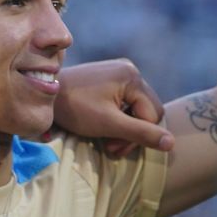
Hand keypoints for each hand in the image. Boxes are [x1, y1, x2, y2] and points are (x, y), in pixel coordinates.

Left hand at [54, 59, 174, 156]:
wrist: (44, 93)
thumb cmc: (75, 108)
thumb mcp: (109, 124)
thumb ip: (141, 134)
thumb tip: (172, 144)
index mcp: (132, 76)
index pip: (153, 115)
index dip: (138, 136)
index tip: (114, 146)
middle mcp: (130, 69)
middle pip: (147, 111)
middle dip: (132, 133)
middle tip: (111, 146)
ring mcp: (119, 72)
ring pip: (137, 109)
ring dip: (124, 129)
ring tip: (106, 140)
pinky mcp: (109, 78)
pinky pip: (125, 102)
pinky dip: (118, 118)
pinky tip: (103, 126)